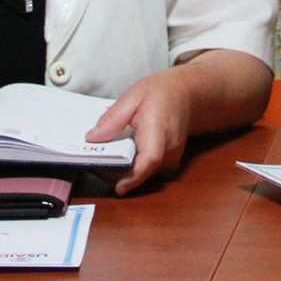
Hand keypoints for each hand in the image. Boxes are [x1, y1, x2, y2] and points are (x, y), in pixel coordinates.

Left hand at [86, 69, 194, 194]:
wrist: (188, 95)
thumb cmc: (161, 92)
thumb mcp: (133, 96)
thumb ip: (113, 118)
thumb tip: (92, 138)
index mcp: (159, 130)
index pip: (150, 158)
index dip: (134, 175)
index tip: (118, 187)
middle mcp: (169, 150)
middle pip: (142, 172)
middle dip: (116, 172)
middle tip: (93, 160)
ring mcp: (171, 159)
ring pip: (143, 174)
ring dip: (122, 170)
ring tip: (103, 155)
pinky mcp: (168, 163)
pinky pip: (147, 170)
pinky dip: (131, 166)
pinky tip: (119, 154)